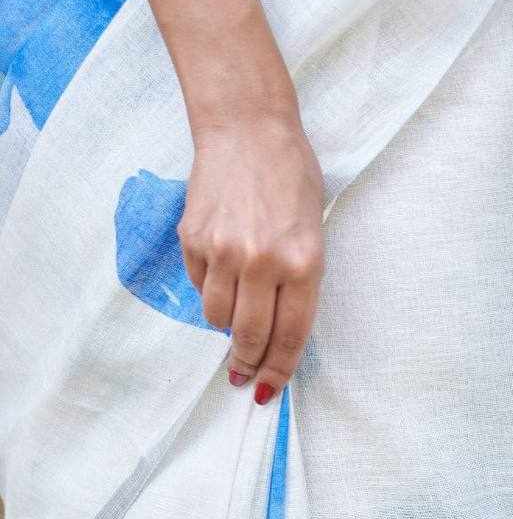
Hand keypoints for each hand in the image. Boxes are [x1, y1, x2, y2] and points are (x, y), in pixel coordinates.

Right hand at [178, 115, 325, 404]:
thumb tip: (274, 335)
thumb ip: (298, 284)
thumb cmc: (291, 180)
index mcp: (303, 263)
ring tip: (234, 317)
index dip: (277, 371)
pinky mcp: (193, 238)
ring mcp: (224, 251)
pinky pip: (198, 286)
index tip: (267, 389)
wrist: (247, 128)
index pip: (290, 337)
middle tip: (242, 374)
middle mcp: (263, 262)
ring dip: (225, 328)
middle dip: (246, 362)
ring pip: (217, 318)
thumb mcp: (313, 233)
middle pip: (249, 336)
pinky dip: (209, 290)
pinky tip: (220, 272)